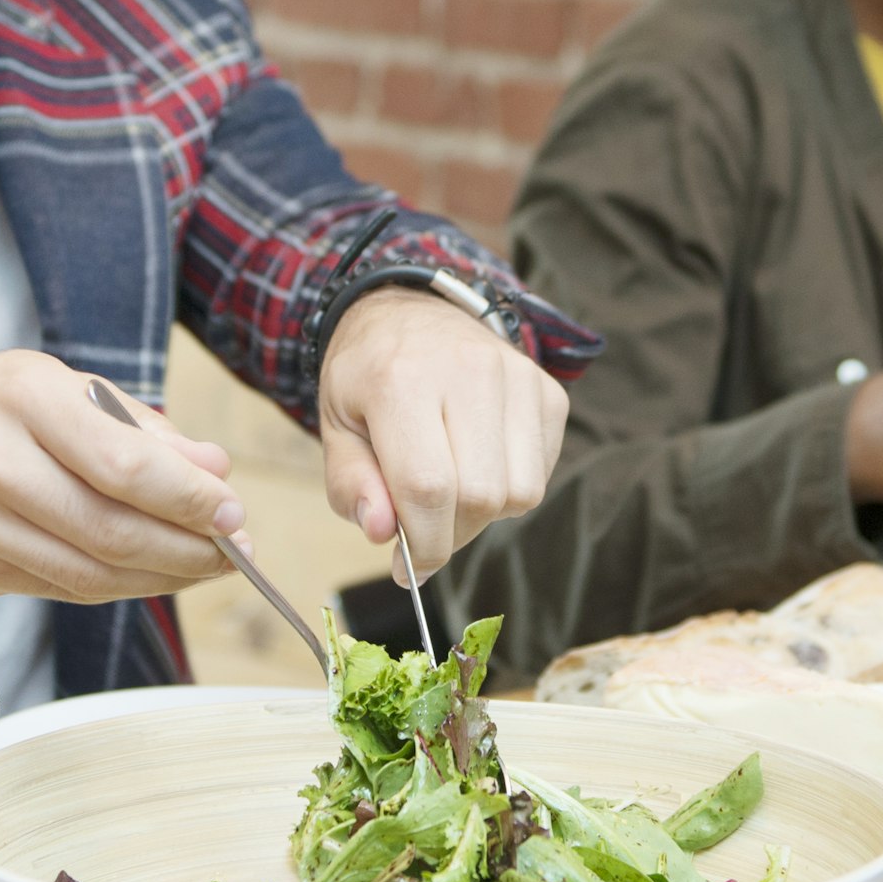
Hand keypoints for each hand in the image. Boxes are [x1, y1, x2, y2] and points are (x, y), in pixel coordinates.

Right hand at [0, 351, 240, 601]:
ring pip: (88, 575)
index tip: (234, 513)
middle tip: (235, 554)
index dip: (188, 499)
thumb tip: (215, 472)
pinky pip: (61, 590)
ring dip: (159, 579)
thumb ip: (139, 428)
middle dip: (186, 550)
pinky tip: (149, 574)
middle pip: (109, 530)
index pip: (121, 465)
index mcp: (19, 399)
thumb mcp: (55, 384)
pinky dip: (116, 587)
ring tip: (204, 567)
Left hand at [313, 285, 569, 573]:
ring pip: (520, 492)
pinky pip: (539, 474)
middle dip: (449, 535)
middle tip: (424, 530)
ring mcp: (517, 377)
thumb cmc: (368, 377)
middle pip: (479, 496)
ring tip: (450, 493)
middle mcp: (468, 371)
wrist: (409, 311)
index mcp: (402, 379)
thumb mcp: (335, 426)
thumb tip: (383, 533)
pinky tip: (477, 465)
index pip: (427, 488)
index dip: (421, 545)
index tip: (405, 570)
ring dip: (483, 515)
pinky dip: (508, 489)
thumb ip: (351, 484)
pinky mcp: (547, 391)